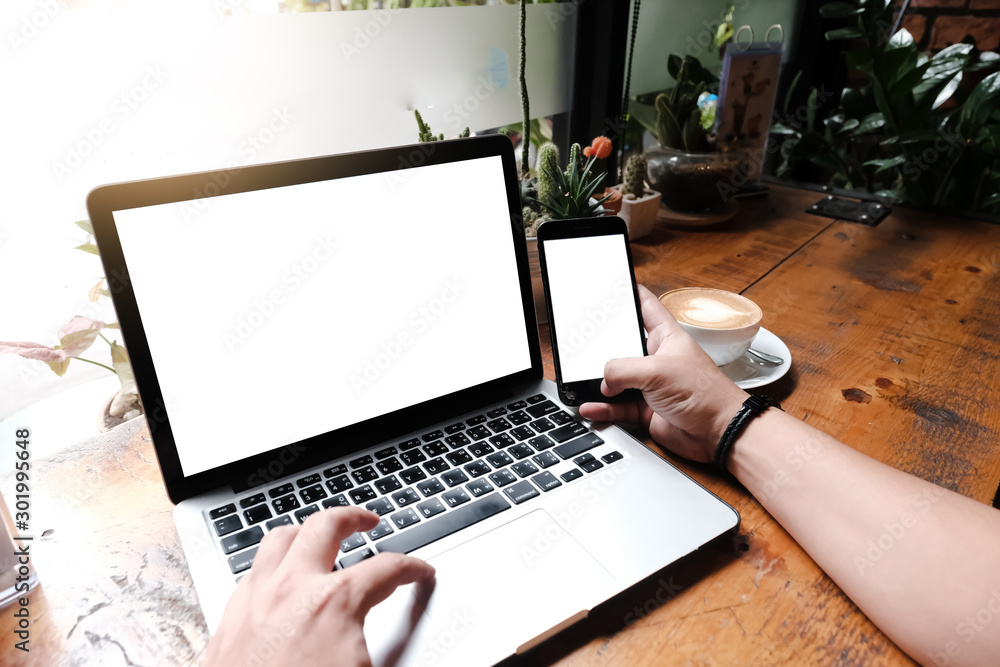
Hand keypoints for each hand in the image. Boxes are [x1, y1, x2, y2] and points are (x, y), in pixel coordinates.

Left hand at [203, 506, 434, 666]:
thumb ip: (396, 648)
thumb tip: (415, 639)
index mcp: (335, 604)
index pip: (387, 568)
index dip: (412, 568)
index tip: (421, 572)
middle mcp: (293, 589)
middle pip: (327, 526)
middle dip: (354, 518)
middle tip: (369, 521)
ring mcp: (256, 599)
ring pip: (281, 538)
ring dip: (306, 531)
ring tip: (320, 535)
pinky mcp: (229, 618)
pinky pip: (252, 571)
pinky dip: (273, 563)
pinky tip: (279, 579)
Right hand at [578, 284, 747, 462]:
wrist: (718, 432)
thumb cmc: (704, 394)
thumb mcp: (656, 370)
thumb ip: (621, 370)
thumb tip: (604, 381)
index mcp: (666, 337)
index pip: (646, 306)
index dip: (631, 294)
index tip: (614, 286)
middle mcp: (657, 359)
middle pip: (624, 345)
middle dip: (604, 346)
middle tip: (584, 341)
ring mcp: (650, 385)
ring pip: (617, 380)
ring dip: (600, 382)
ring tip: (583, 380)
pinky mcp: (646, 409)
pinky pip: (617, 406)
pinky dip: (603, 408)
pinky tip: (590, 407)